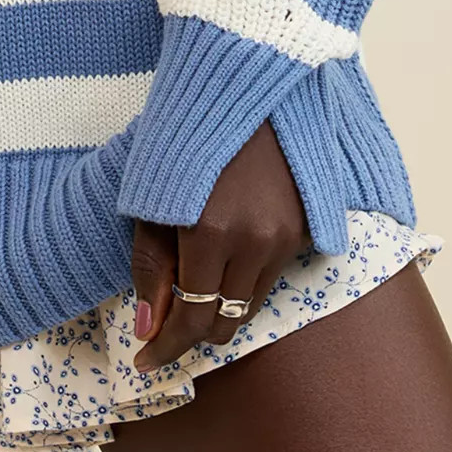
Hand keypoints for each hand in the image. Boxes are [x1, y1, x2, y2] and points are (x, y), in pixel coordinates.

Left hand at [129, 120, 309, 373]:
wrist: (245, 87)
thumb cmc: (185, 138)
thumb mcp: (151, 198)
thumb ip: (150, 266)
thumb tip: (147, 329)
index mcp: (211, 233)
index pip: (192, 319)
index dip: (167, 348)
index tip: (146, 364)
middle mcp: (257, 241)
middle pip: (226, 321)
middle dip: (193, 330)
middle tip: (165, 326)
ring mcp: (288, 234)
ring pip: (252, 302)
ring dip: (221, 304)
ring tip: (194, 286)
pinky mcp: (306, 225)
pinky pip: (273, 273)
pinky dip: (247, 276)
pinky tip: (227, 252)